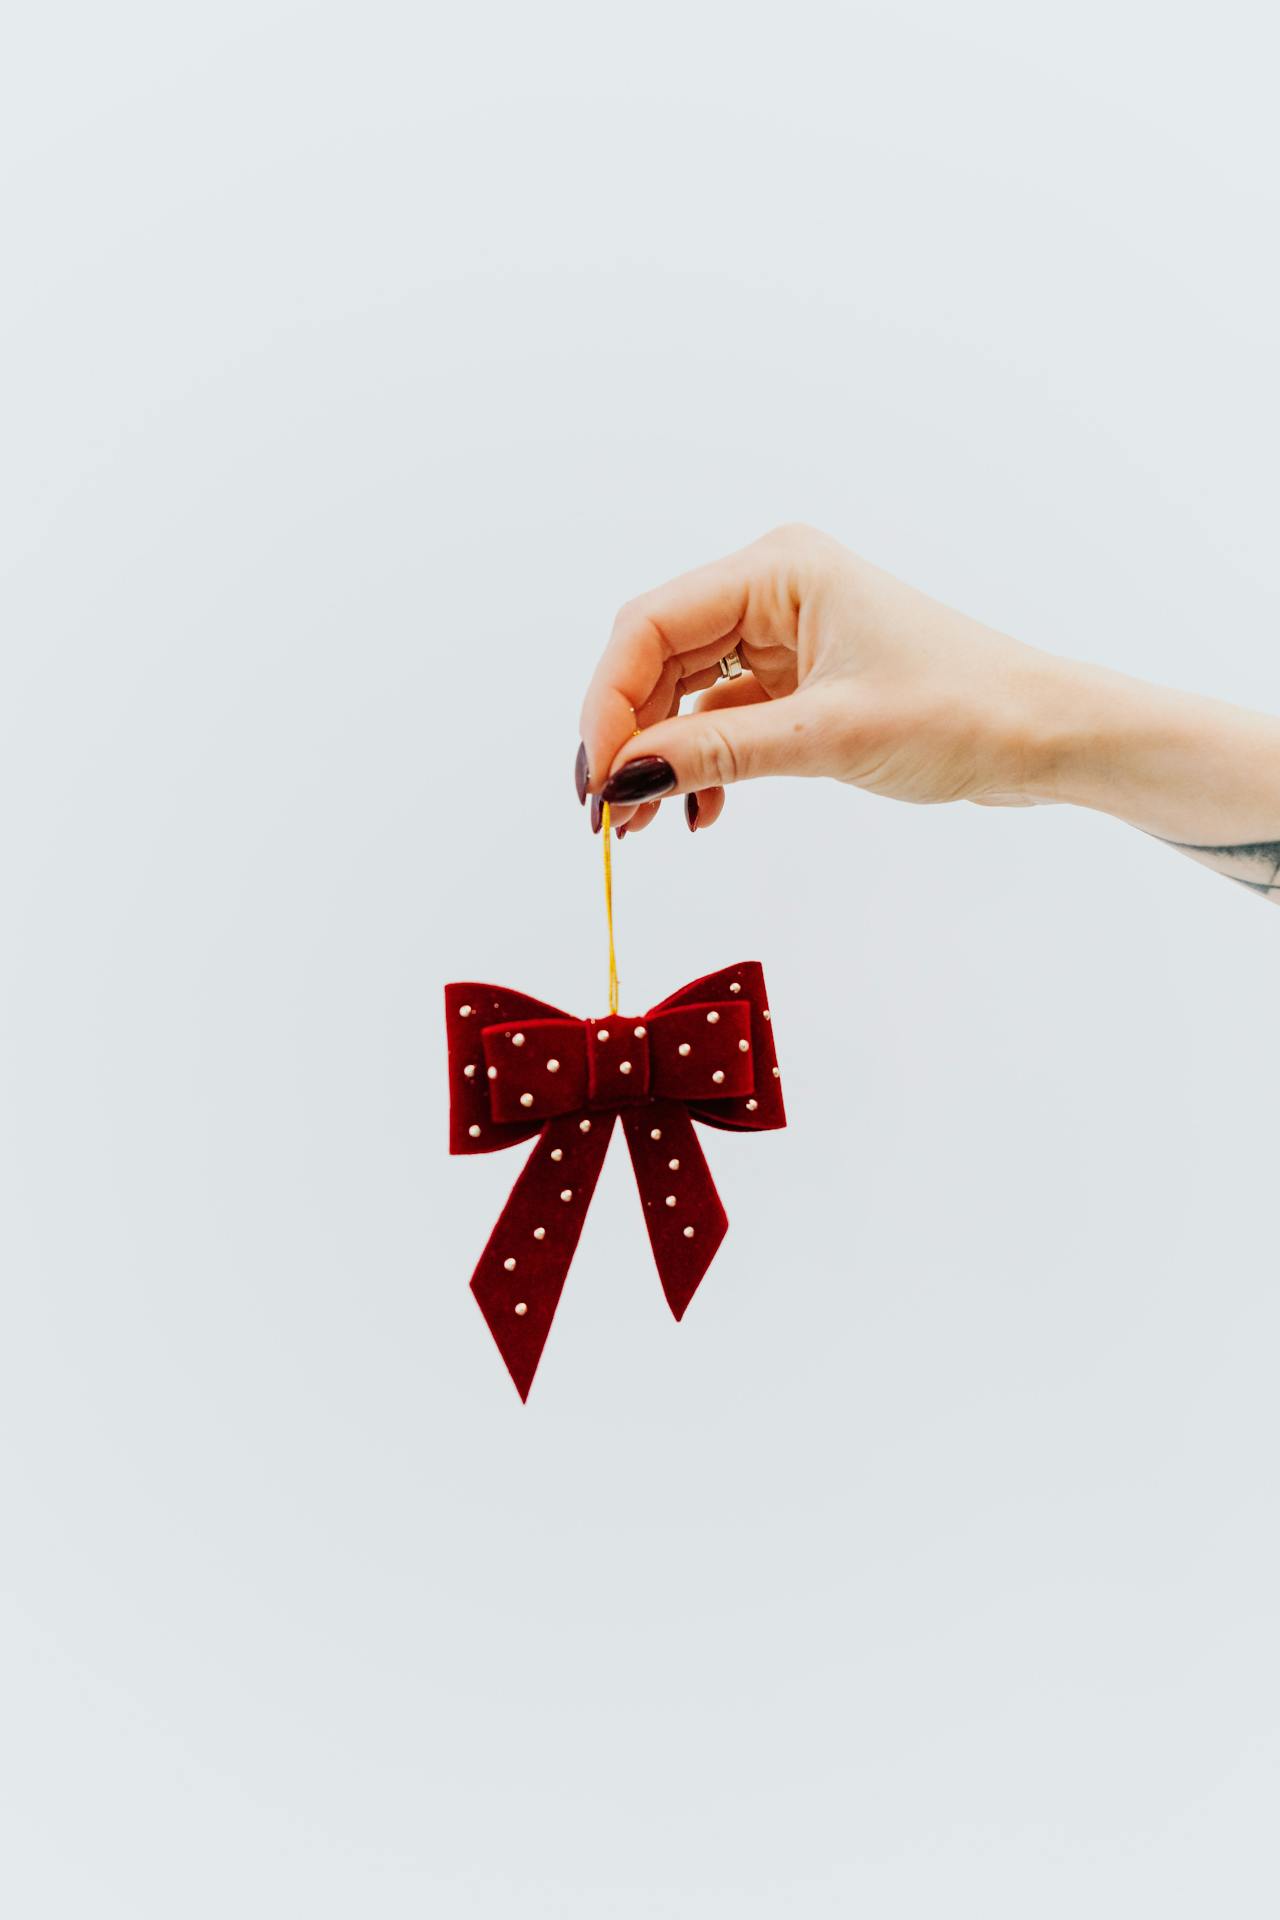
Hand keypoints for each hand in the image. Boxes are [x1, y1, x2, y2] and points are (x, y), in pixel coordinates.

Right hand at [576, 524, 1062, 835]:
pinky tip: (699, 812)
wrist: (1044, 735)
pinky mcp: (799, 677)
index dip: (609, 703)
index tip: (598, 781)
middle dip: (626, 736)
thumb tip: (621, 780)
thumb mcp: (826, 737)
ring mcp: (784, 632)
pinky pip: (721, 718)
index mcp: (778, 568)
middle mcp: (772, 587)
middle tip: (607, 817)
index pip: (649, 625)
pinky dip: (702, 763)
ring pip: (683, 692)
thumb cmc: (963, 710)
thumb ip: (714, 754)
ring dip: (659, 758)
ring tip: (642, 827)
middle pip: (655, 657)